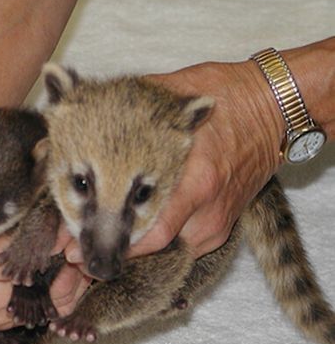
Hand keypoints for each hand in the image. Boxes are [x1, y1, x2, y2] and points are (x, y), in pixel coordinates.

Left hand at [65, 37, 334, 262]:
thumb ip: (123, 103)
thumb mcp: (170, 92)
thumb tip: (68, 88)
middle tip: (74, 255)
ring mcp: (217, 221)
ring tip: (91, 249)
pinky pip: (180, 246)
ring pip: (166, 252)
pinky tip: (126, 239)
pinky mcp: (222, 225)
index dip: (109, 245)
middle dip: (111, 254)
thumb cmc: (225, 93)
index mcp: (194, 180)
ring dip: (130, 252)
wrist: (275, 106)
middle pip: (153, 251)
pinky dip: (152, 245)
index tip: (72, 248)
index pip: (148, 232)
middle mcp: (208, 209)